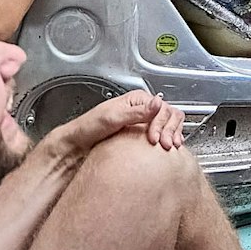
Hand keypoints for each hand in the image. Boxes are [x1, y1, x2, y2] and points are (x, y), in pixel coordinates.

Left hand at [52, 89, 184, 155]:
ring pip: (170, 124)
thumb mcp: (112, 118)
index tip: (154, 138)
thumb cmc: (89, 128)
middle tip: (165, 145)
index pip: (163, 108)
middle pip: (171, 115)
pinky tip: (167, 149)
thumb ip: (136, 111)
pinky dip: (169, 140)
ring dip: (173, 134)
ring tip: (169, 147)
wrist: (77, 146)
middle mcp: (143, 109)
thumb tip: (157, 103)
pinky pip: (164, 134)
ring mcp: (145, 122)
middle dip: (171, 129)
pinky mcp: (144, 135)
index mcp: (138, 100)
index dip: (162, 123)